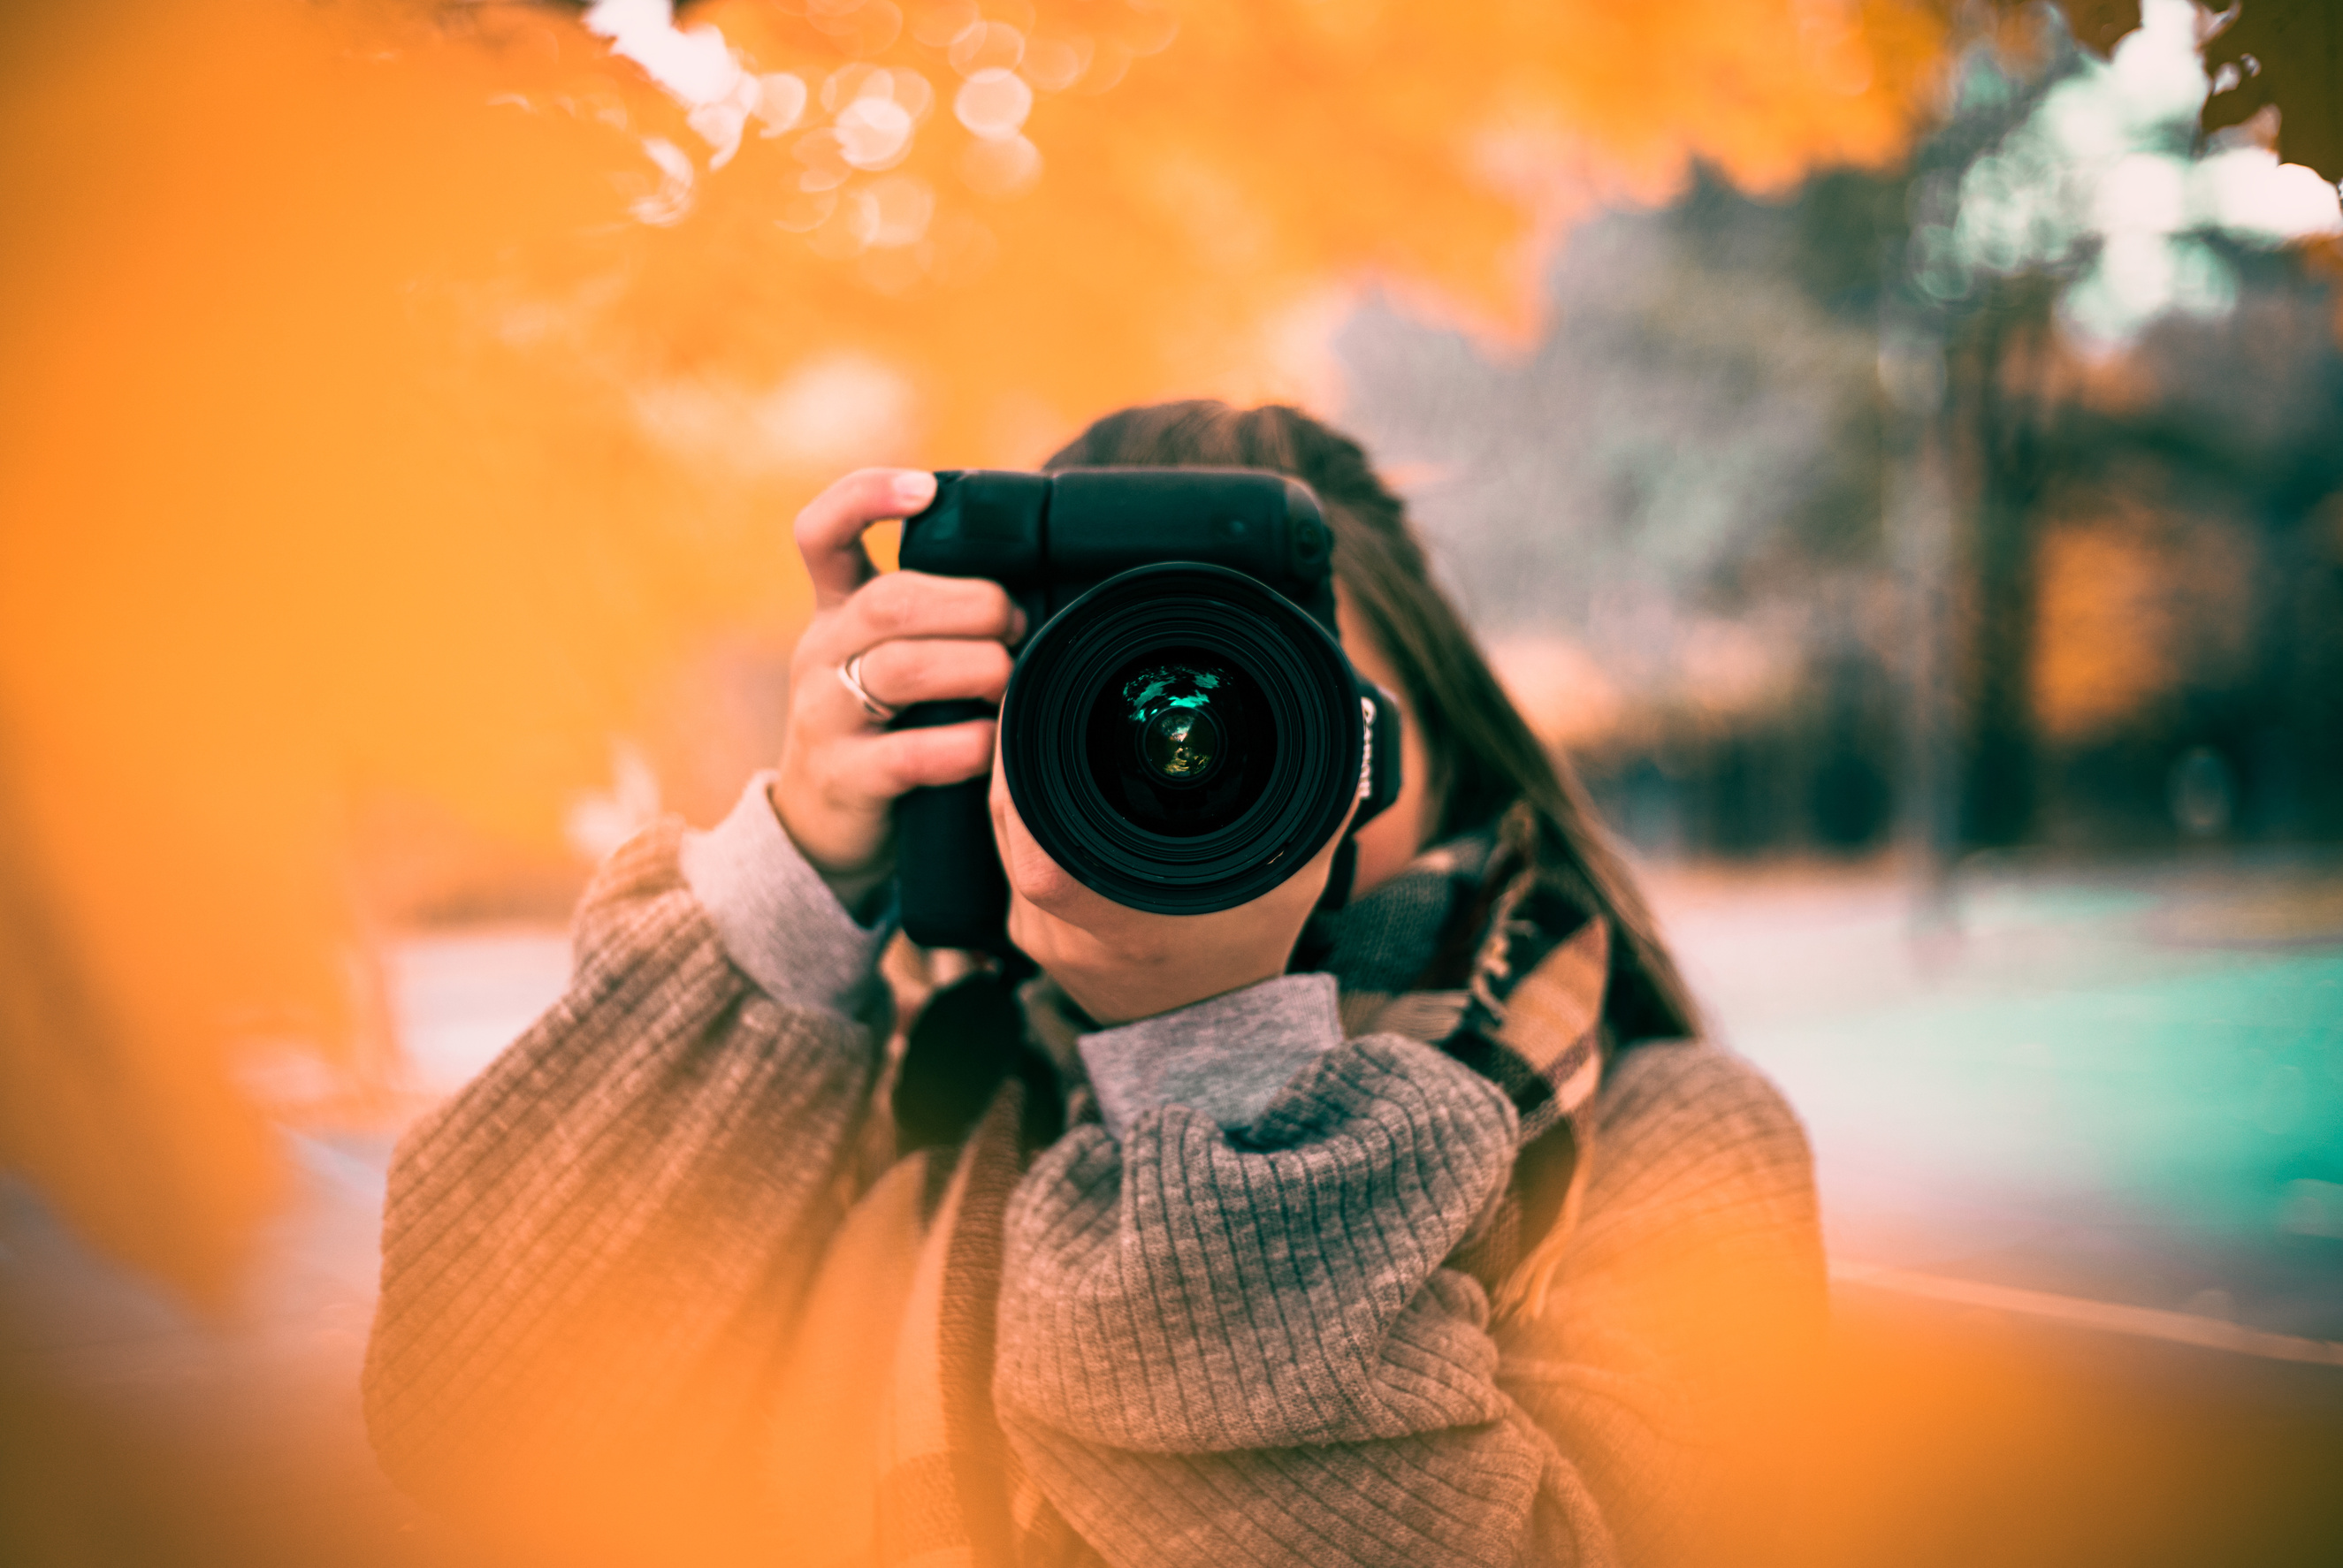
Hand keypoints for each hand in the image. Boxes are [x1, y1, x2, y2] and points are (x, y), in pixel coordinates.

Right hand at [772, 468, 1025, 908]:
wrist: (821, 829)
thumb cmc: (883, 726)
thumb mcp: (889, 657)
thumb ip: (935, 615)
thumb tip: (1034, 584)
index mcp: (835, 611)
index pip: (821, 532)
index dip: (865, 497)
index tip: (924, 491)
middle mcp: (821, 652)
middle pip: (889, 600)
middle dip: (970, 604)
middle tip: (1016, 623)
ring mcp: (824, 716)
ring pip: (900, 670)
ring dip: (975, 667)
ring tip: (1009, 679)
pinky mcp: (843, 778)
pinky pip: (908, 755)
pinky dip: (964, 745)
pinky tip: (991, 743)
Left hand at [989, 750, 1356, 1024]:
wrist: (1212, 1037)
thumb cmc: (1250, 952)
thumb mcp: (1292, 878)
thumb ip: (1315, 811)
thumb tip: (1344, 734)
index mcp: (1119, 920)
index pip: (1034, 842)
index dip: (1021, 770)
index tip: (1040, 715)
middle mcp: (1065, 935)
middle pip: (1009, 824)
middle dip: (1022, 754)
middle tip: (1044, 701)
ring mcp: (1040, 940)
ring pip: (1005, 839)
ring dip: (1022, 783)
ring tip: (1048, 732)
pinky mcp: (1031, 939)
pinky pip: (1014, 860)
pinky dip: (1028, 821)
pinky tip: (1051, 790)